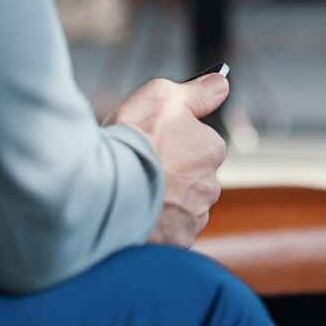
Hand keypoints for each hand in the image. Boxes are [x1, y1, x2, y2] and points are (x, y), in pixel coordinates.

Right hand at [102, 70, 230, 246]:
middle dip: (171, 173)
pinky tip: (135, 214)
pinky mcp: (178, 242)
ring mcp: (195, 216)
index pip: (200, 143)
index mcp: (211, 149)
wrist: (104, 191)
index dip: (173, 141)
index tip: (152, 143)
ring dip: (164, 200)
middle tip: (139, 168)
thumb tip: (221, 84)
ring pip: (181, 204)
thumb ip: (198, 92)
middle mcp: (210, 185)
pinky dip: (156, 224)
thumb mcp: (164, 97)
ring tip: (134, 192)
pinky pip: (169, 230)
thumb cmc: (135, 140)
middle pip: (192, 176)